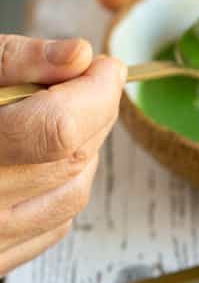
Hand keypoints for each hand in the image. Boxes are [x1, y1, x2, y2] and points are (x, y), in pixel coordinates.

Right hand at [0, 36, 124, 274]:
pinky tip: (42, 158)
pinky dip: (62, 187)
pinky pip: (51, 226)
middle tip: (88, 83)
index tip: (103, 66)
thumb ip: (12, 60)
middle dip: (95, 115)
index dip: (94, 94)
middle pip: (69, 161)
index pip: (56, 129)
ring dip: (83, 151)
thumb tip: (79, 56)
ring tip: (65, 115)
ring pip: (70, 196)